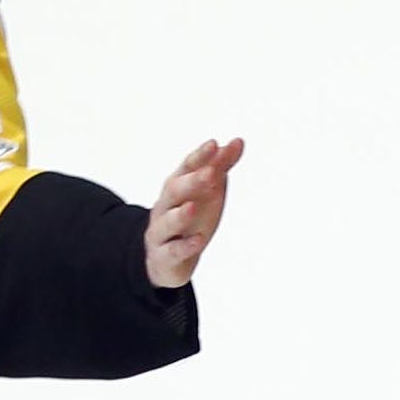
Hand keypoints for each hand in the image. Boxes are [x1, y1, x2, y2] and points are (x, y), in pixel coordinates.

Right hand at [144, 138, 241, 286]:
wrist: (167, 258)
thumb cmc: (190, 218)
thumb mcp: (207, 192)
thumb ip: (220, 167)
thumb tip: (238, 141)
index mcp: (177, 187)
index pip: (186, 168)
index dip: (199, 157)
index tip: (215, 144)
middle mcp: (165, 206)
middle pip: (175, 190)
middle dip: (192, 181)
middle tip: (210, 173)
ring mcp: (162, 231)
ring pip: (167, 221)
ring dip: (180, 214)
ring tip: (193, 207)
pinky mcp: (164, 256)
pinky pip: (173, 250)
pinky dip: (185, 246)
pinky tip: (199, 241)